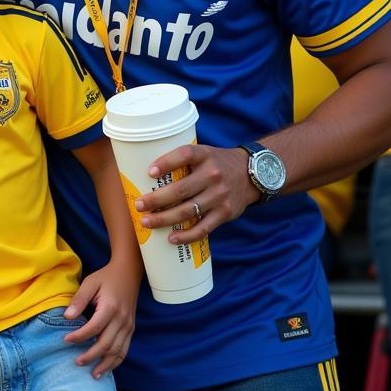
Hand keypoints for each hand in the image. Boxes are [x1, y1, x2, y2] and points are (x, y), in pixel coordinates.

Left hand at [62, 260, 137, 375]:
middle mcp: (122, 319)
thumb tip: (67, 317)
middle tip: (77, 362)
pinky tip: (107, 368)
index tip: (66, 339)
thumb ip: (79, 299)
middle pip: (107, 344)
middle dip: (91, 356)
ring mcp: (128, 326)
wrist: (128, 273)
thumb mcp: (90, 283)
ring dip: (105, 364)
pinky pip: (125, 349)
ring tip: (93, 374)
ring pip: (118, 351)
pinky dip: (116, 361)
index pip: (94, 327)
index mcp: (110, 307)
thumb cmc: (105, 277)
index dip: (79, 336)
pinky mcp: (131, 329)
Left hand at [134, 142, 258, 242]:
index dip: (166, 162)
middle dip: (157, 199)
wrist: (251, 174)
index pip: (184, 155)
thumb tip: (148, 173)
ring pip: (188, 211)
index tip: (149, 172)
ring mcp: (219, 195)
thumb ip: (183, 160)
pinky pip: (203, 227)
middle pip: (181, 189)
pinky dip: (186, 235)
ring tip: (147, 222)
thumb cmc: (216, 163)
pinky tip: (171, 238)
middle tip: (139, 205)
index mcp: (204, 155)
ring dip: (165, 219)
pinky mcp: (225, 213)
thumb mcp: (203, 153)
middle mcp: (213, 174)